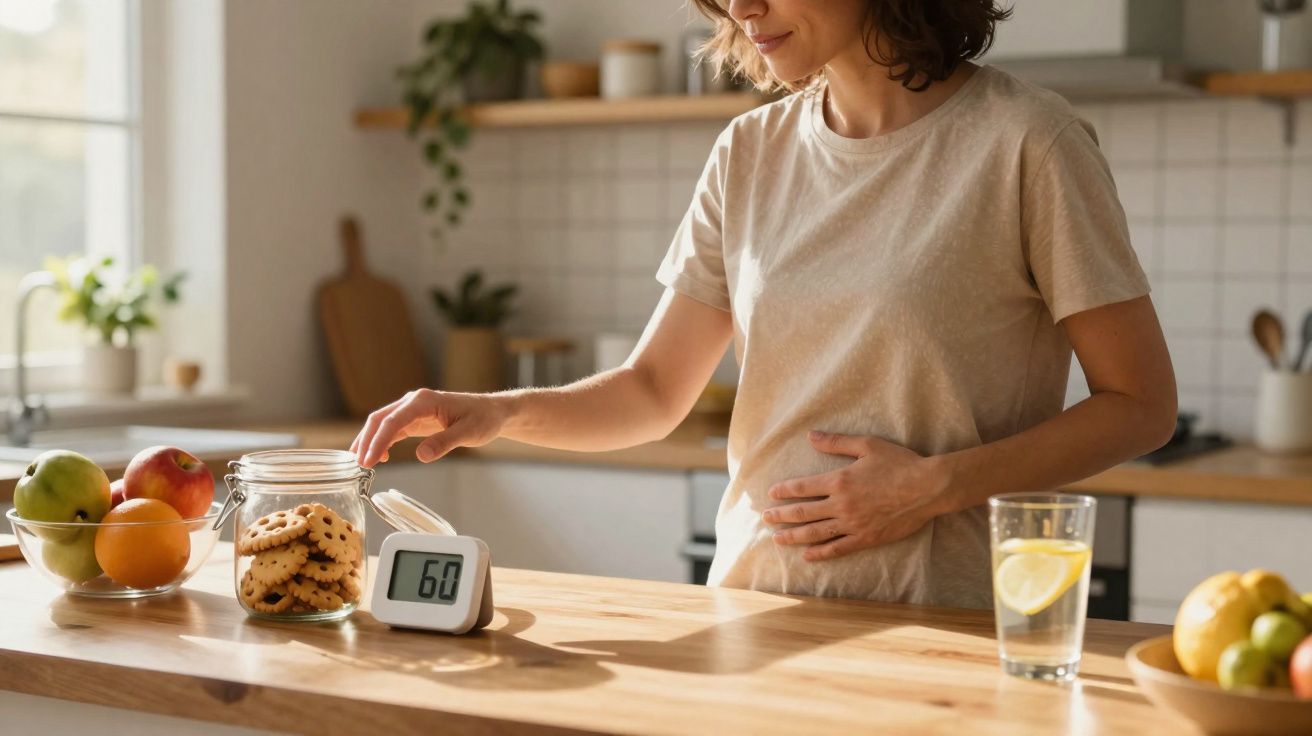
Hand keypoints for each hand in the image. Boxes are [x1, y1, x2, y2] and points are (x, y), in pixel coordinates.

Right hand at [350, 389, 512, 467]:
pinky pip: (392, 429)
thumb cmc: (483, 419)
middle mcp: (414, 401)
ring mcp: (413, 410)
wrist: (493, 412)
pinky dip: (383, 442)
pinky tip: (381, 457)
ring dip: (370, 442)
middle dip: (366, 441)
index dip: (377, 440)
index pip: (392, 421)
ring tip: (361, 464)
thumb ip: (445, 443)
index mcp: (424, 401)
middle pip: (380, 419)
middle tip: (358, 465)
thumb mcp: (469, 433)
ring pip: (383, 424)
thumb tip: (421, 456)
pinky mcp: (415, 419)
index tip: (368, 459)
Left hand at [762, 431, 950, 561]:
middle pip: (803, 512)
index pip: (803, 487)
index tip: (771, 494)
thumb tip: (811, 436)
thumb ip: (836, 442)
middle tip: (766, 518)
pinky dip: (821, 553)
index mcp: (839, 480)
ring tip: (777, 539)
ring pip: (815, 533)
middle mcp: (841, 504)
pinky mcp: (866, 538)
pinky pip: (838, 548)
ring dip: (794, 536)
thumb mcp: (867, 445)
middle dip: (781, 516)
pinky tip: (807, 556)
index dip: (784, 491)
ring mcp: (853, 524)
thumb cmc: (899, 463)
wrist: (928, 487)